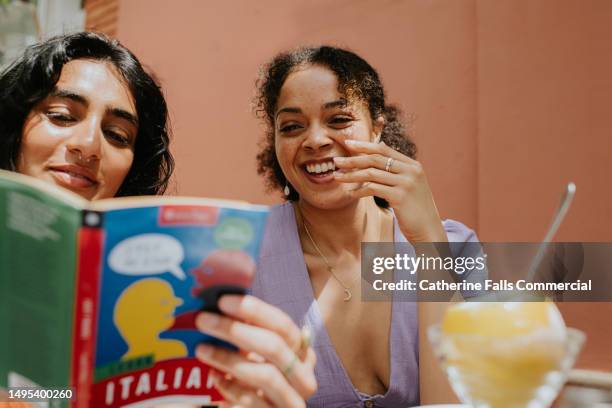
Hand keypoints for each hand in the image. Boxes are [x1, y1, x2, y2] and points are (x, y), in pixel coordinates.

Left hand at [195, 295, 316, 407]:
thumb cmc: (257, 378)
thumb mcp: (258, 354)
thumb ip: (248, 332)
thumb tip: (217, 305)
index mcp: (302, 352)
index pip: (283, 325)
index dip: (255, 310)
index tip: (223, 301)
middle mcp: (304, 375)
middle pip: (274, 347)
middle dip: (235, 330)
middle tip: (203, 320)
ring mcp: (293, 400)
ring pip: (265, 375)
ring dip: (228, 359)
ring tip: (201, 349)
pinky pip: (252, 401)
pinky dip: (230, 387)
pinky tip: (214, 377)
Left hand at [333, 139, 446, 242]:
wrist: (429, 230)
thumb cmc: (415, 210)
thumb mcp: (409, 186)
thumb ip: (397, 172)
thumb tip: (377, 159)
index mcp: (413, 165)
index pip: (384, 149)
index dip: (364, 145)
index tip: (348, 143)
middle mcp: (411, 170)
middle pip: (375, 159)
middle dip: (353, 159)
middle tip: (336, 160)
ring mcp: (406, 183)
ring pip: (371, 173)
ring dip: (351, 175)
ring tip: (337, 177)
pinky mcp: (400, 196)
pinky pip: (373, 189)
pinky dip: (359, 190)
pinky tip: (350, 194)